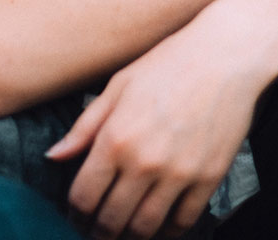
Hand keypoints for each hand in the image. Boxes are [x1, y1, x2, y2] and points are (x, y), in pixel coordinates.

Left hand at [46, 11, 263, 239]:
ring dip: (129, 236)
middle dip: (98, 230)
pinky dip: (167, 232)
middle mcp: (145, 161)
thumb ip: (84, 127)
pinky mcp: (208, 179)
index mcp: (116, 137)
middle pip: (112, 220)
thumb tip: (54, 157)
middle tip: (95, 229)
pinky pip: (183, 222)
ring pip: (146, 228)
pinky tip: (158, 225)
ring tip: (123, 230)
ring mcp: (179, 173)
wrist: (224, 56)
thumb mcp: (118, 85)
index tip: (75, 214)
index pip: (84, 195)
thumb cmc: (167, 64)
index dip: (75, 211)